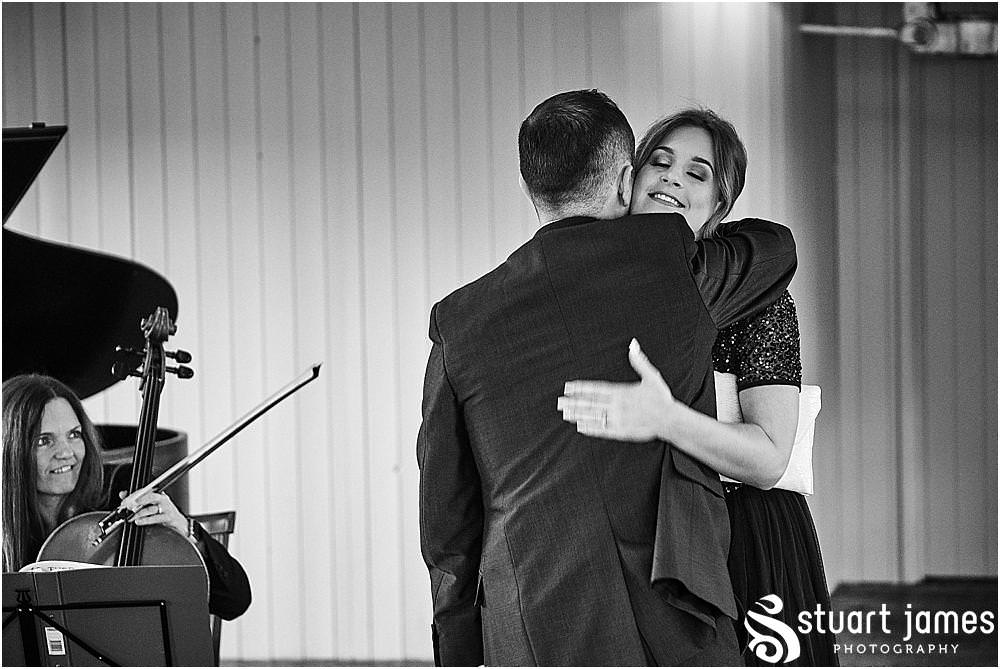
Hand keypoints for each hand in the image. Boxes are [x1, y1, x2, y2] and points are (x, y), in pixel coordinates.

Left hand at [119, 489, 187, 537]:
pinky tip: (139, 521)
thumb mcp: (149, 505)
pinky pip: (156, 518)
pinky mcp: (169, 517)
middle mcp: (163, 499)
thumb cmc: (163, 513)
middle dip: (137, 501)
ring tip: (131, 517)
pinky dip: (146, 520)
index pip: (145, 491)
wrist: (178, 523)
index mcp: (158, 494)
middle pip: (150, 496)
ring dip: (139, 513)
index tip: (124, 501)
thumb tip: (122, 494)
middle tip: (127, 506)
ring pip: (151, 508)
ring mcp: (166, 508)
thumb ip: (135, 500)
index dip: (133, 495)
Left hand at [558, 339, 675, 440]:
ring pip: (594, 417)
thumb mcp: (651, 376)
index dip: (581, 388)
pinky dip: (591, 428)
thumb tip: (633, 344)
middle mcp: (617, 406)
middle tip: (559, 402)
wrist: (670, 420)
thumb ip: (639, 361)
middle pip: (591, 404)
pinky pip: (603, 430)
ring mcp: (618, 420)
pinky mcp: (621, 432)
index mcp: (622, 392)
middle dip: (574, 402)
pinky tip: (580, 427)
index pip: (596, 389)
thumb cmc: (661, 398)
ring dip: (579, 415)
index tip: (568, 387)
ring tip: (565, 413)